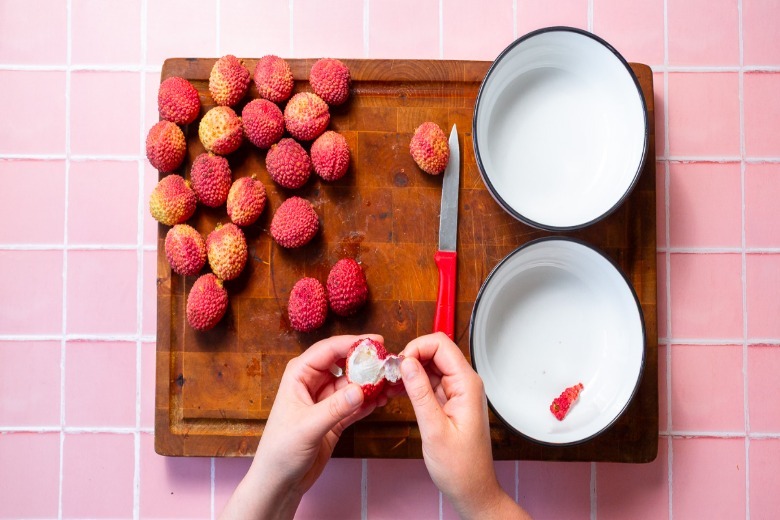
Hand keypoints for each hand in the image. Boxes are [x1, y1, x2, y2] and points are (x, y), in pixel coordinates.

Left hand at [220, 335, 384, 519]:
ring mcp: (325, 400)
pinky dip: (370, 401)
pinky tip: (384, 400)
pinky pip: (356, 403)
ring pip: (353, 383)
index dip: (353, 343)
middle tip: (389, 363)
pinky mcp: (335, 417)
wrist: (279, 482)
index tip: (377, 342)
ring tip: (392, 383)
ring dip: (372, 383)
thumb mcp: (308, 427)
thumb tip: (361, 390)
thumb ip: (335, 408)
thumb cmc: (281, 451)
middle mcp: (313, 382)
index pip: (328, 350)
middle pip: (344, 363)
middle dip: (366, 362)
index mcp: (299, 375)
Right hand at [400, 332, 530, 519]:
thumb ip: (420, 393)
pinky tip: (399, 391)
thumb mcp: (434, 429)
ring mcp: (457, 391)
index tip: (399, 363)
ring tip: (391, 384)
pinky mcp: (449, 401)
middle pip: (435, 351)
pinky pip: (429, 382)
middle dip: (411, 357)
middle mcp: (465, 383)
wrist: (471, 488)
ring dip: (410, 370)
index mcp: (467, 384)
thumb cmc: (460, 466)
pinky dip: (413, 383)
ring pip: (430, 365)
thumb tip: (407, 363)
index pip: (442, 344)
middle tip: (391, 373)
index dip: (417, 347)